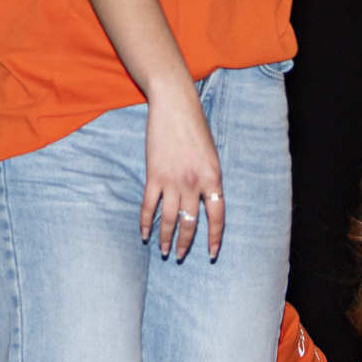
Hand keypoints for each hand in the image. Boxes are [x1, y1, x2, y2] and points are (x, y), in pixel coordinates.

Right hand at [141, 82, 224, 260]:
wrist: (175, 105)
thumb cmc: (196, 128)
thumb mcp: (212, 156)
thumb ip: (210, 180)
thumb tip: (205, 202)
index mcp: (214, 179)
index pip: (217, 217)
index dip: (215, 238)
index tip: (212, 253)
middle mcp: (194, 183)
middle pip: (190, 223)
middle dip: (186, 243)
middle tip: (181, 256)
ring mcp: (172, 180)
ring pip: (169, 219)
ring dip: (166, 238)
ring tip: (164, 251)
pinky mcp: (153, 175)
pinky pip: (149, 205)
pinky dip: (146, 221)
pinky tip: (144, 234)